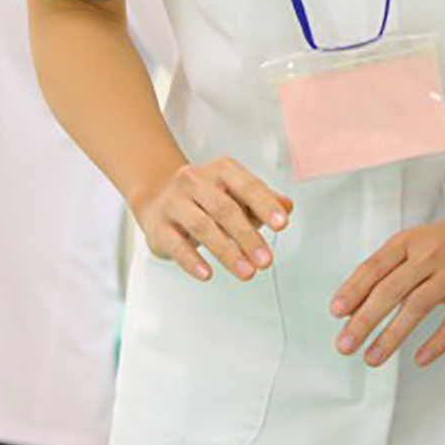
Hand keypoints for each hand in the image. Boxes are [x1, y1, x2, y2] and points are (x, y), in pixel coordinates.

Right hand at [130, 156, 291, 282]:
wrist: (157, 199)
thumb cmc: (205, 199)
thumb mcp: (236, 194)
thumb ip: (263, 201)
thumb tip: (287, 207)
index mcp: (220, 170)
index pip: (247, 186)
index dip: (265, 205)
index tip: (282, 224)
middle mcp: (195, 181)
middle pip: (225, 209)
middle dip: (248, 237)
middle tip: (265, 260)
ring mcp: (174, 203)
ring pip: (202, 227)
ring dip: (227, 252)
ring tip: (246, 272)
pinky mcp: (158, 226)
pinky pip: (176, 244)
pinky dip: (192, 261)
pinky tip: (208, 274)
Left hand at [330, 203, 444, 366]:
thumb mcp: (418, 243)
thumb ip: (389, 269)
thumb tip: (355, 303)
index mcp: (411, 242)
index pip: (375, 267)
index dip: (353, 290)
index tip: (337, 312)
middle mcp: (431, 257)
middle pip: (391, 289)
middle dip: (364, 320)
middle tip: (345, 344)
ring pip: (418, 307)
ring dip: (392, 336)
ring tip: (372, 358)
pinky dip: (436, 342)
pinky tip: (420, 358)